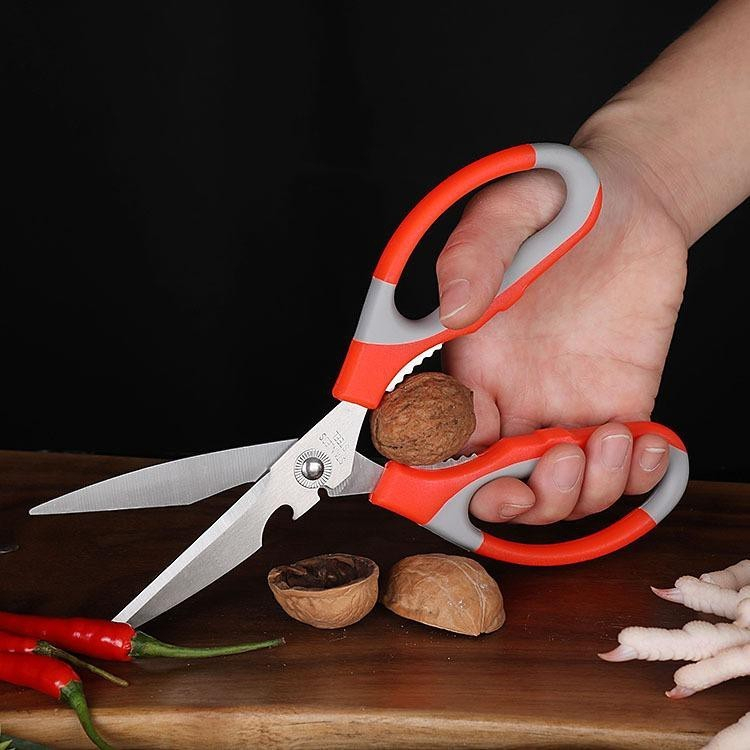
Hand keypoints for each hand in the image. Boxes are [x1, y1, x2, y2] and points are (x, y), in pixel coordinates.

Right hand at [437, 141, 687, 523]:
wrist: (632, 203)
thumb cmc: (561, 205)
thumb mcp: (511, 209)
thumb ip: (473, 255)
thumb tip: (451, 310)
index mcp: (472, 362)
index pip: (440, 436)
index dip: (450, 467)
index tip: (482, 466)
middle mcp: (512, 395)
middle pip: (494, 483)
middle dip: (519, 499)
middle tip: (554, 461)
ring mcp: (564, 406)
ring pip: (556, 491)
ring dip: (581, 492)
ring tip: (611, 437)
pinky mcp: (617, 406)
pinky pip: (619, 471)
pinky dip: (637, 480)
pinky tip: (649, 442)